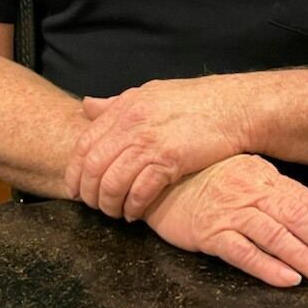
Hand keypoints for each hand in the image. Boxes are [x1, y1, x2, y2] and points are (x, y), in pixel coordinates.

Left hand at [65, 76, 252, 220]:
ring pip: (113, 182)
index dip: (74, 172)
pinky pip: (140, 191)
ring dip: (109, 204)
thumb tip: (86, 105)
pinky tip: (134, 213)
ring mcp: (151, 141)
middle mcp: (132, 123)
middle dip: (89, 193)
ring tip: (114, 213)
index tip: (75, 189)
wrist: (233, 106)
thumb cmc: (193, 102)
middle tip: (94, 206)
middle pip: (93, 167)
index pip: (84, 144)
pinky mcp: (170, 159)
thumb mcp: (149, 93)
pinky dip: (132, 207)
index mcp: (124, 107)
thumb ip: (116, 104)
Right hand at [143, 154, 307, 287]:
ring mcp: (229, 213)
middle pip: (296, 218)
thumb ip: (272, 191)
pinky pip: (243, 252)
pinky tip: (288, 280)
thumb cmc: (203, 180)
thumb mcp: (243, 174)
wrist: (158, 181)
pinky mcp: (210, 234)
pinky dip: (268, 267)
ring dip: (305, 258)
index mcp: (263, 177)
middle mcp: (250, 192)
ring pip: (275, 236)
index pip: (305, 201)